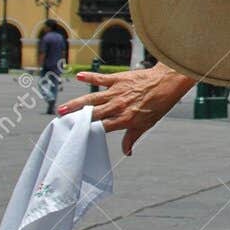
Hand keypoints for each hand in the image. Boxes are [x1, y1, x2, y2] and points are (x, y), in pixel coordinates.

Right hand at [57, 63, 195, 156]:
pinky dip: (90, 77)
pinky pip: (101, 79)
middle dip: (76, 119)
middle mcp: (118, 106)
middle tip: (61, 122)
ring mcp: (117, 92)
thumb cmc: (158, 105)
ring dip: (76, 104)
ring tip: (62, 108)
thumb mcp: (146, 125)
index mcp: (124, 119)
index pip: (102, 128)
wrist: (168, 84)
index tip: (75, 136)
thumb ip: (132, 138)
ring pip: (92, 99)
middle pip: (93, 114)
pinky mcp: (118, 79)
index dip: (88, 132)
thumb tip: (127, 153)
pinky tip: (78, 76)